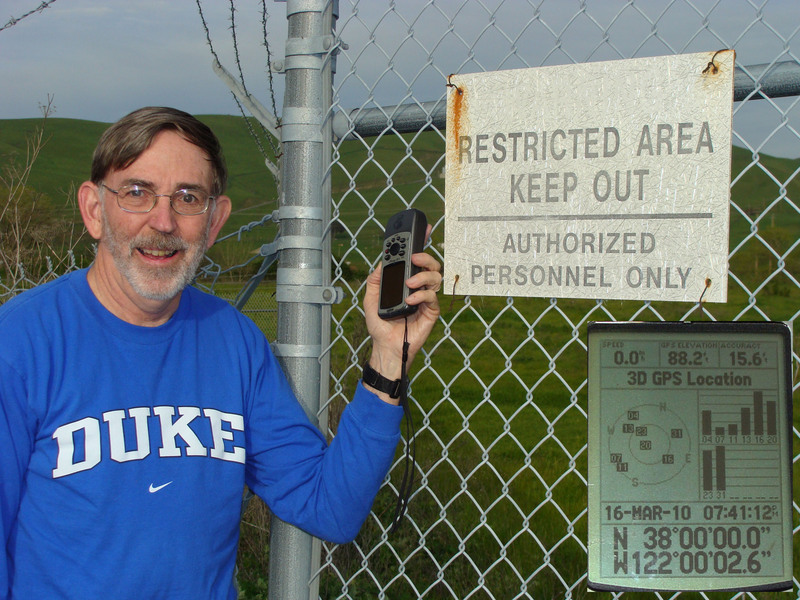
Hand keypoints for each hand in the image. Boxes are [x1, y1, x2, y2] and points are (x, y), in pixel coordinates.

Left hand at [363, 226, 441, 402]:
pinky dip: (421, 295)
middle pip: (431, 264)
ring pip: (436, 277)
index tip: (424, 228)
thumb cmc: (380, 324)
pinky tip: (410, 299)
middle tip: (414, 257)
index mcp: (406, 280)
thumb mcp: (371, 297)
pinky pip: (432, 297)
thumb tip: (381, 263)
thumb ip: (375, 279)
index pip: (416, 259)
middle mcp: (418, 287)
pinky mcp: (431, 312)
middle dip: (425, 256)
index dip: (422, 242)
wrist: (385, 346)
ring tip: (409, 283)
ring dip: (422, 276)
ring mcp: (426, 299)